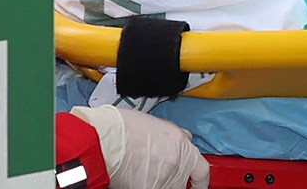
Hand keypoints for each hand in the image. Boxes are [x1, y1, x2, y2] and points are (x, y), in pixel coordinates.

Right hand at [71, 106, 209, 188]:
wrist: (104, 138)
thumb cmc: (123, 127)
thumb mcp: (157, 125)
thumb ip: (175, 137)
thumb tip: (184, 140)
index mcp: (181, 144)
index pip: (202, 170)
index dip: (201, 181)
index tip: (198, 185)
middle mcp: (177, 163)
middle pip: (182, 182)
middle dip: (173, 180)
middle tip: (157, 172)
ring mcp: (164, 179)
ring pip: (168, 187)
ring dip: (158, 183)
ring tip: (140, 170)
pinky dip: (143, 185)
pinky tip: (132, 177)